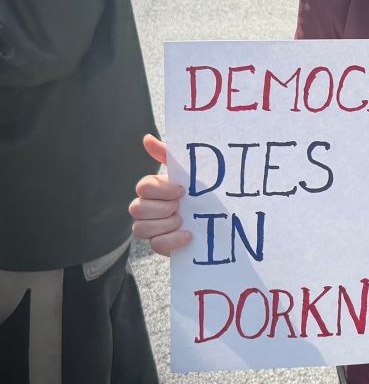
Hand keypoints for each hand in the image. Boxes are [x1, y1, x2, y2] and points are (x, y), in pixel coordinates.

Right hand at [130, 135, 190, 255]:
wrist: (216, 216)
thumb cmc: (198, 191)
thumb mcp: (188, 172)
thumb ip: (167, 155)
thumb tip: (147, 138)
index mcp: (151, 188)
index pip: (142, 187)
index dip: (162, 190)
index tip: (182, 190)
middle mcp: (145, 208)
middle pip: (137, 209)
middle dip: (163, 208)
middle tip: (180, 207)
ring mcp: (150, 227)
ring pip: (140, 228)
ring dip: (166, 224)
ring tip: (183, 220)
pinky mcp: (160, 245)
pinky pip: (155, 245)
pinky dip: (173, 240)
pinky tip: (189, 234)